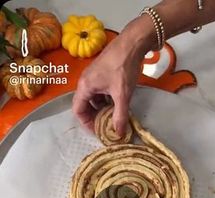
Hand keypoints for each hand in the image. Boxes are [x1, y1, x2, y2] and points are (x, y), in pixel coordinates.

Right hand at [73, 17, 154, 134]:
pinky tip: (116, 105)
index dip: (86, 124)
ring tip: (112, 118)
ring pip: (93, 99)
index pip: (78, 111)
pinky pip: (99, 92)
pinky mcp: (102, 74)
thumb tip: (119, 134)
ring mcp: (93, 77)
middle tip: (105, 127)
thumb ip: (120, 116)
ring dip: (101, 110)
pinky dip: (106, 101)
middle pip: (84, 106)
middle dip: (94, 118)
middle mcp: (86, 82)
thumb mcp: (122, 94)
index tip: (98, 131)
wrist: (132, 42)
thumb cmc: (124, 66)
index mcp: (85, 87)